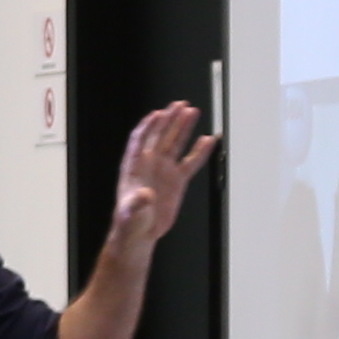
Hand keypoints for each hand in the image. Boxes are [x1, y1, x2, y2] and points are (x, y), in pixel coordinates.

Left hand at [110, 101, 218, 241]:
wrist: (141, 232)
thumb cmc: (130, 222)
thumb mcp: (130, 212)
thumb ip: (137, 203)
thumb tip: (145, 195)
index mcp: (134, 167)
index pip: (140, 139)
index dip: (148, 126)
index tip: (158, 114)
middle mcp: (150, 164)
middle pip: (160, 135)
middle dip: (169, 119)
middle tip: (179, 105)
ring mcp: (164, 170)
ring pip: (175, 143)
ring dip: (182, 127)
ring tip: (191, 111)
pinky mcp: (177, 180)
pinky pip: (190, 161)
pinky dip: (200, 151)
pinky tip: (208, 140)